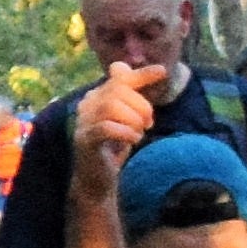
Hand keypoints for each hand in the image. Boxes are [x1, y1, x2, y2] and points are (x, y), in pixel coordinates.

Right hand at [75, 62, 160, 186]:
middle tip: (148, 123)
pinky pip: (106, 128)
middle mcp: (87, 104)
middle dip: (141, 105)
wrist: (96, 179)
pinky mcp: (85, 140)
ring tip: (139, 132)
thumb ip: (131, 96)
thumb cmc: (113, 147)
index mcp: (97, 96)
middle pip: (118, 89)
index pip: (120, 77)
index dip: (142, 74)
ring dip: (133, 119)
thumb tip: (139, 67)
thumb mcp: (127, 118)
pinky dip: (126, 132)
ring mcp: (83, 122)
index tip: (163, 72)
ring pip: (111, 106)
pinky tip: (133, 140)